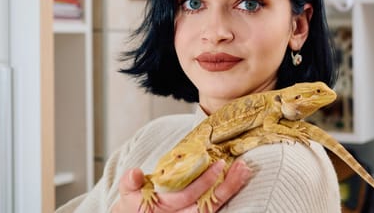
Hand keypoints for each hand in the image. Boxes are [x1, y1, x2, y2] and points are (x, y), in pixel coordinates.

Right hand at [111, 160, 250, 212]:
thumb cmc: (135, 200)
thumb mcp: (128, 192)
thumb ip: (131, 183)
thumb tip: (134, 174)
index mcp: (162, 210)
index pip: (186, 197)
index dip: (203, 182)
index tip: (217, 165)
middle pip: (207, 206)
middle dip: (226, 187)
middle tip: (241, 167)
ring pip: (214, 207)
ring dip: (231, 189)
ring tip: (244, 171)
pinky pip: (215, 206)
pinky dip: (228, 192)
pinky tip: (239, 178)